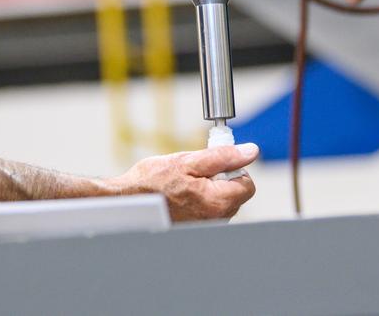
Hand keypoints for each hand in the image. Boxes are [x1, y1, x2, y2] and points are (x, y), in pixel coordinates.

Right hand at [105, 143, 258, 221]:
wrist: (128, 202)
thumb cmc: (152, 182)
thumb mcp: (188, 161)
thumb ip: (223, 156)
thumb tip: (250, 151)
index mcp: (218, 202)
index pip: (247, 184)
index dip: (233, 168)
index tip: (215, 162)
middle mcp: (216, 219)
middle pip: (235, 193)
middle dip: (220, 178)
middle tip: (195, 170)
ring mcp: (205, 225)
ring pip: (221, 201)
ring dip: (209, 188)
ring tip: (184, 182)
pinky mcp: (196, 227)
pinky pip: (208, 209)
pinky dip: (199, 198)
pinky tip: (181, 192)